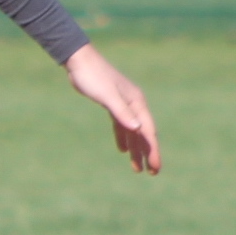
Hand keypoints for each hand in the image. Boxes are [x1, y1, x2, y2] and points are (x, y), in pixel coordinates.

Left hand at [64, 44, 160, 174]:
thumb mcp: (107, 96)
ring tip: (136, 168)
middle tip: (151, 173)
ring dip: (135, 149)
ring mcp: (124, 104)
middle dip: (148, 153)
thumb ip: (121, 112)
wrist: (79, 62)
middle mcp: (134, 104)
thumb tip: (137, 128)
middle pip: (143, 133)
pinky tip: (123, 150)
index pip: (148, 132)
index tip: (155, 168)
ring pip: (132, 132)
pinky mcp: (112, 104)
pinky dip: (123, 138)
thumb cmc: (93, 78)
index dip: (153, 151)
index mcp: (137, 103)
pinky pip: (121, 125)